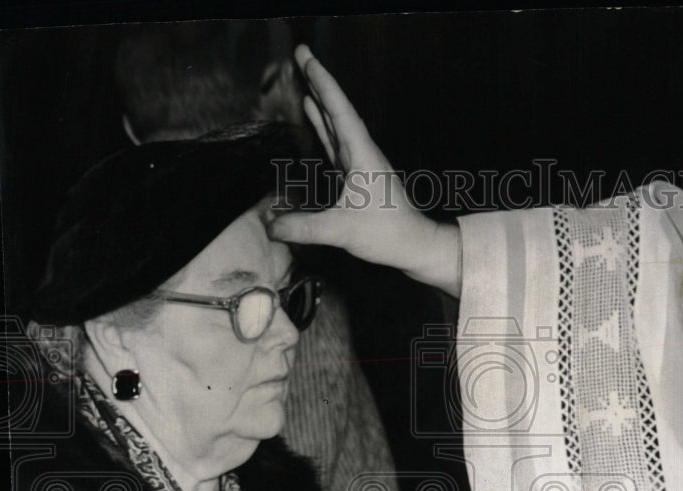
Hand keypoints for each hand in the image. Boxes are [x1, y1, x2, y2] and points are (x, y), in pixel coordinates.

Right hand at [268, 45, 462, 297]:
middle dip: (319, 82)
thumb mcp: (342, 231)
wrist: (414, 245)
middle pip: (337, 110)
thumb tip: (268, 226)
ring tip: (305, 78)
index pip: (339, 112)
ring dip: (321, 101)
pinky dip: (324, 125)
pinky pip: (336, 142)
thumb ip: (304, 227)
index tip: (307, 57)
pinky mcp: (359, 176)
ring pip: (337, 124)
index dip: (323, 83)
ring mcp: (361, 163)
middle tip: (301, 54)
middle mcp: (363, 153)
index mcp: (362, 156)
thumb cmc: (386, 234)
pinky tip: (314, 115)